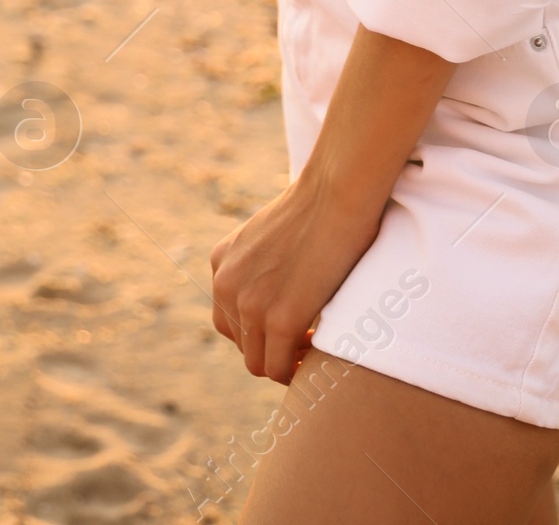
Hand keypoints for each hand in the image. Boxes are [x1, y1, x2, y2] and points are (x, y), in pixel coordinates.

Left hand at [210, 175, 382, 385]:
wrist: (337, 190)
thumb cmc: (317, 203)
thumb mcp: (268, 233)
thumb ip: (259, 263)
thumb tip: (274, 288)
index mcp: (221, 261)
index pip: (228, 317)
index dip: (258, 328)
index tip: (288, 324)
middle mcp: (226, 285)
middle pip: (240, 342)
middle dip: (270, 346)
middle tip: (304, 337)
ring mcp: (250, 305)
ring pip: (257, 362)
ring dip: (284, 361)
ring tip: (313, 343)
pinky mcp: (280, 320)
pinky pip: (279, 368)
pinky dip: (296, 369)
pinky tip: (318, 348)